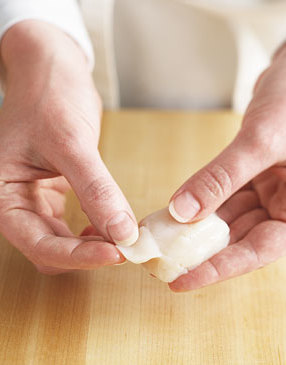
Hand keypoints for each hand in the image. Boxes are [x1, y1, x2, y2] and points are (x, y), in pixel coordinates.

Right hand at [0, 21, 137, 273]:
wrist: (51, 73)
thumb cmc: (49, 98)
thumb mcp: (71, 143)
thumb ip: (95, 190)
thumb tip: (122, 233)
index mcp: (3, 195)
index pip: (38, 244)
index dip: (78, 255)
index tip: (117, 254)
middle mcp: (14, 204)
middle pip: (50, 250)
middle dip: (87, 254)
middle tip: (126, 250)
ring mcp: (35, 201)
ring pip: (62, 243)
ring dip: (92, 247)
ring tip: (123, 240)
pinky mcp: (54, 195)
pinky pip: (72, 227)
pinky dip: (94, 231)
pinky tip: (112, 225)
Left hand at [168, 43, 285, 290]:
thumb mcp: (261, 140)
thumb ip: (222, 177)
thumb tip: (181, 212)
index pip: (258, 251)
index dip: (219, 269)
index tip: (181, 282)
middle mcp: (283, 208)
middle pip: (238, 240)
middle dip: (199, 252)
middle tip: (161, 264)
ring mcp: (267, 194)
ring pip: (226, 220)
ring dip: (193, 230)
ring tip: (159, 241)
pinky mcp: (251, 180)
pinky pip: (221, 199)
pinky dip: (197, 206)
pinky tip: (172, 213)